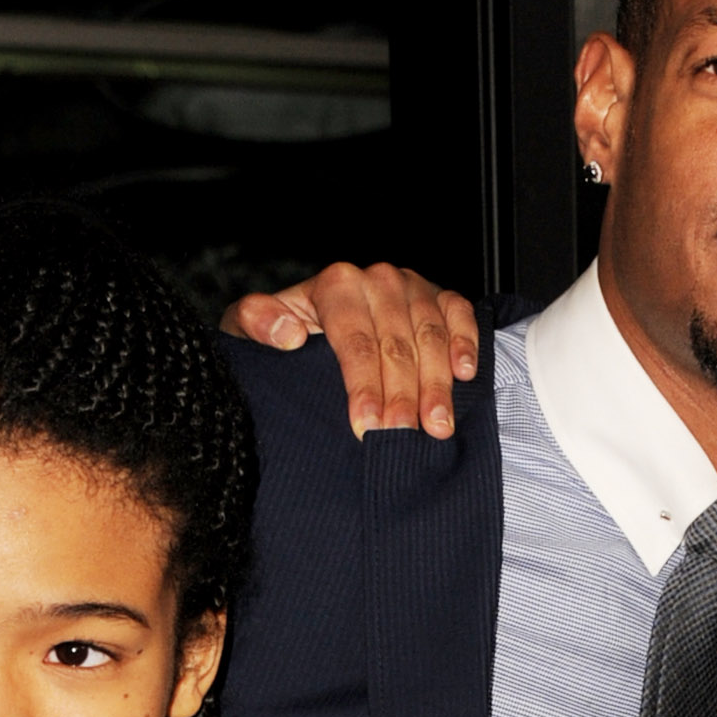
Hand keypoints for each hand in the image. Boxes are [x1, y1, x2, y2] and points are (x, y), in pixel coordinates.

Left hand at [222, 261, 479, 440]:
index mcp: (335, 285)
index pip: (356, 340)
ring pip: (430, 334)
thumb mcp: (250, 328)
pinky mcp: (437, 297)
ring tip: (437, 427)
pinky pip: (459, 313)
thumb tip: (287, 334)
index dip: (363, 385)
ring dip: (436, 383)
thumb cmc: (281, 334)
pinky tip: (466, 374)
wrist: (307, 323)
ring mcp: (410, 286)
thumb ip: (256, 323)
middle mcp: (376, 279)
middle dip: (402, 395)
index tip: (366, 425)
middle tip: (403, 437)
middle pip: (396, 343)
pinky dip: (466, 341)